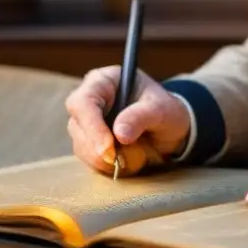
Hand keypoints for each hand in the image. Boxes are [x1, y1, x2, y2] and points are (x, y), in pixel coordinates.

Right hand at [65, 65, 190, 177]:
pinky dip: (106, 166)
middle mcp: (90, 99)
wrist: (170, 128)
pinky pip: (89, 158)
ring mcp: (87, 122)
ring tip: (133, 156)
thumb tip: (120, 134)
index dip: (92, 126)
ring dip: (103, 158)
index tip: (108, 147)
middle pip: (77, 124)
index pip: (84, 101)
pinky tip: (127, 161)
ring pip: (81, 145)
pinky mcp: (89, 142)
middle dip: (96, 147)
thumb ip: (142, 116)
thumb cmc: (166, 110)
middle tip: (118, 160)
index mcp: (104, 81)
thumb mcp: (162, 109)